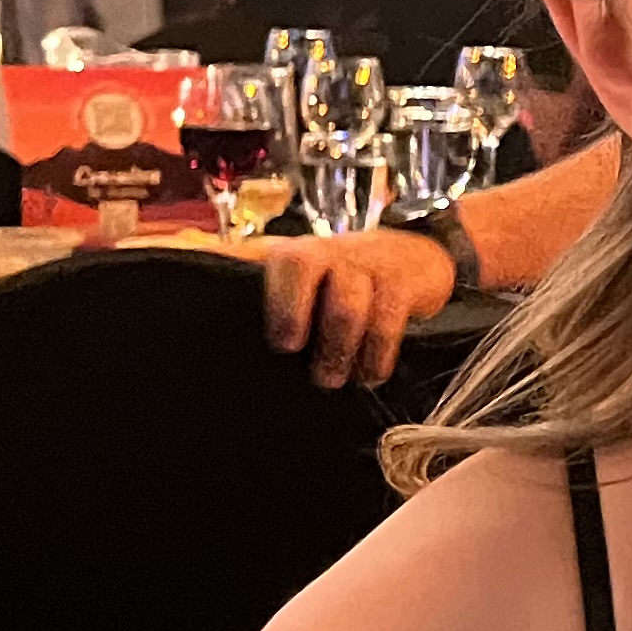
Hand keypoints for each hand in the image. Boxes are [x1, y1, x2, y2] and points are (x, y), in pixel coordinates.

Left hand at [259, 226, 458, 388]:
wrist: (418, 255)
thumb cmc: (350, 278)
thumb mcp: (311, 276)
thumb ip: (266, 284)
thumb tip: (213, 284)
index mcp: (296, 253)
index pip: (269, 257)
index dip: (255, 281)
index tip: (274, 337)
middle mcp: (329, 251)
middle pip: (300, 266)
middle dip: (292, 315)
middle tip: (290, 351)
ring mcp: (368, 264)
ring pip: (346, 306)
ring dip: (337, 350)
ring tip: (331, 379)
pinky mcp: (403, 283)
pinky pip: (387, 321)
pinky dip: (377, 355)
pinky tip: (371, 374)